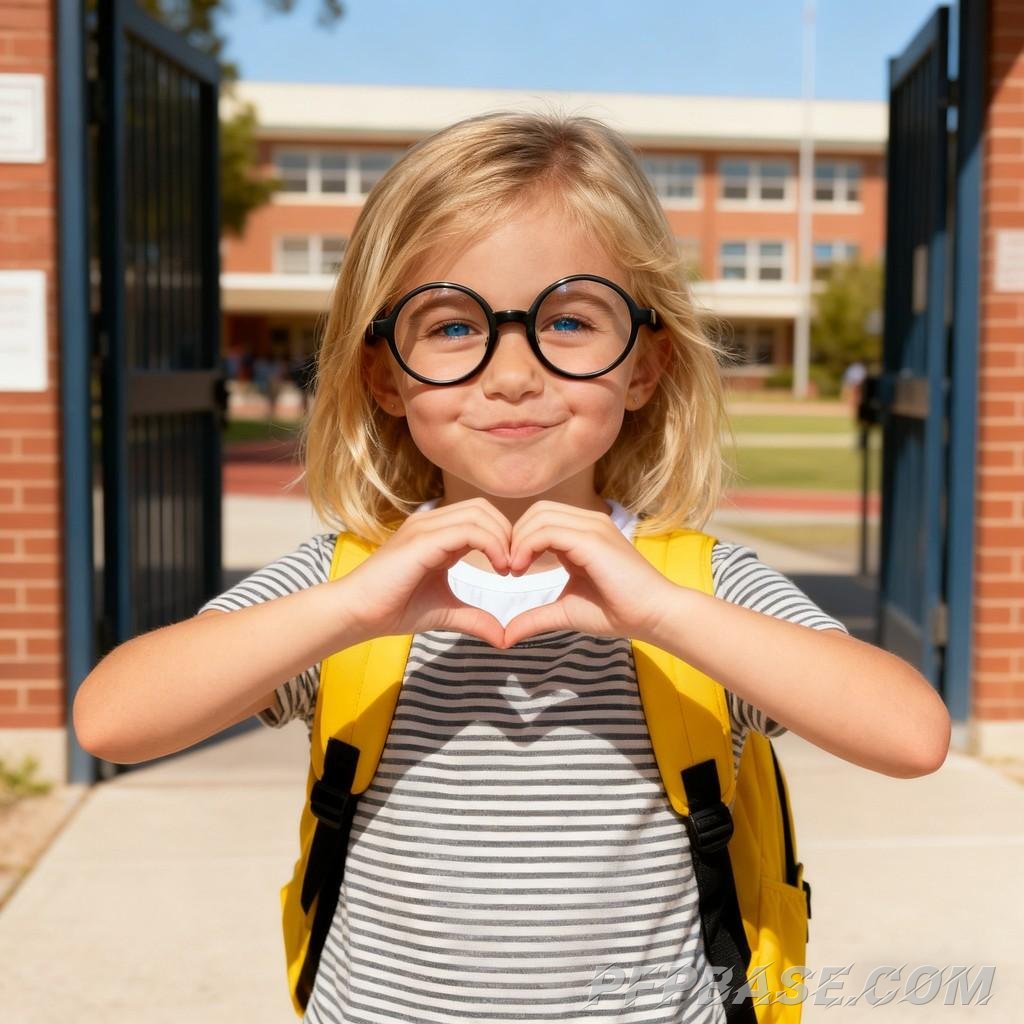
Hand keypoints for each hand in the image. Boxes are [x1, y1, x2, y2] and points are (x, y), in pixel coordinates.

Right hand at [337, 497, 512, 647]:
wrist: (356, 613)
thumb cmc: (392, 609)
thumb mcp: (445, 612)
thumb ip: (475, 618)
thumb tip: (503, 637)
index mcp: (436, 534)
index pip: (480, 516)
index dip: (503, 537)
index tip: (514, 568)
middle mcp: (430, 523)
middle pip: (484, 508)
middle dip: (508, 533)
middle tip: (516, 566)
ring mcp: (425, 528)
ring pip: (479, 514)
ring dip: (503, 539)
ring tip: (508, 569)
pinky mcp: (422, 540)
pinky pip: (468, 530)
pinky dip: (491, 545)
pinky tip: (498, 568)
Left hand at [498, 501, 677, 647]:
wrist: (653, 615)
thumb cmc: (617, 612)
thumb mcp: (566, 611)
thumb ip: (536, 617)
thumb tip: (506, 637)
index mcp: (584, 535)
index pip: (542, 519)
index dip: (520, 540)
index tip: (511, 570)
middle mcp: (589, 523)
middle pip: (538, 511)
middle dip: (515, 536)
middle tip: (509, 568)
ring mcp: (592, 527)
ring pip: (540, 516)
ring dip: (519, 540)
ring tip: (514, 570)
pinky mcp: (592, 538)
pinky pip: (548, 530)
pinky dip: (527, 546)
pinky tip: (521, 569)